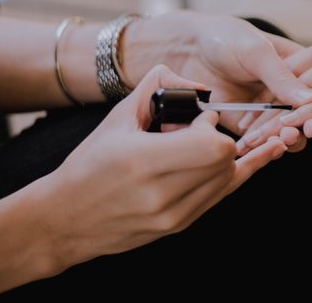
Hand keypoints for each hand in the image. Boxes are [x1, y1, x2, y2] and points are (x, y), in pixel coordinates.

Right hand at [35, 65, 287, 276]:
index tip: (199, 119)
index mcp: (143, 162)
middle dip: (222, 138)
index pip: (211, 146)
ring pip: (229, 179)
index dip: (212, 126)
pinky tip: (243, 159)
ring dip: (227, 157)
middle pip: (226, 161)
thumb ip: (159, 85)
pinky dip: (229, 174)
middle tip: (199, 132)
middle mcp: (161, 194)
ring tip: (203, 146)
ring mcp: (172, 216)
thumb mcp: (118, 116)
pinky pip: (221, 196)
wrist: (67, 219)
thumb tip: (198, 85)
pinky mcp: (179, 226)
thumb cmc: (91, 163)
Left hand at [123, 11, 311, 147]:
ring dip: (294, 139)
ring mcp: (269, 111)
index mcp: (300, 68)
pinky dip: (267, 147)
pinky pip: (264, 142)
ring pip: (293, 133)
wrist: (184, 49)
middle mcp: (288, 92)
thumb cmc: (225, 38)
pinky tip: (264, 146)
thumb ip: (283, 77)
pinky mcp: (248, 127)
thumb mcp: (257, 51)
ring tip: (286, 137)